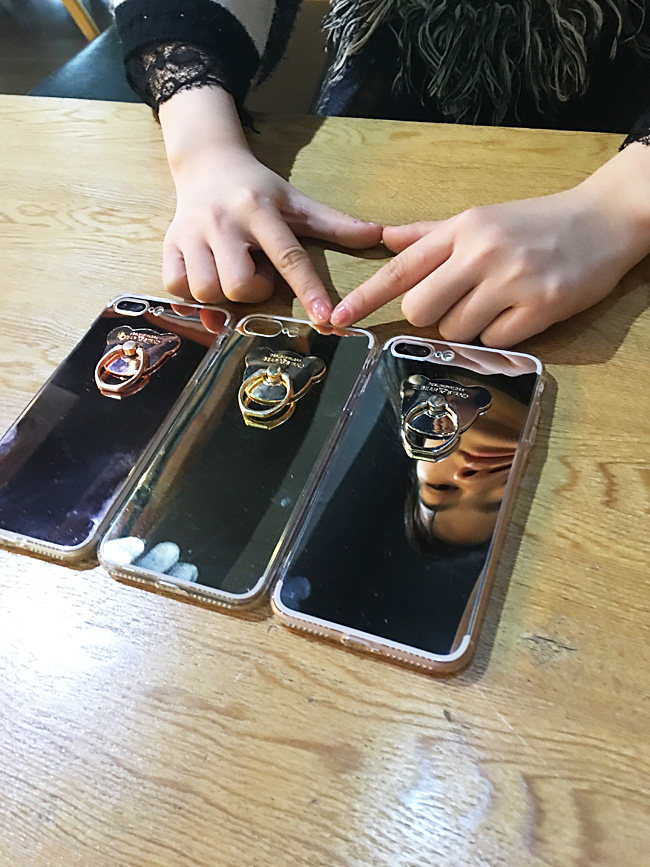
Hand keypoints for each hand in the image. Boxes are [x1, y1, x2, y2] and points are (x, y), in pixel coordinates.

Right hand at [159, 88, 380, 323]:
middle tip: (256, 271)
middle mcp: (222, 221)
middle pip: (237, 284)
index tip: (324, 318)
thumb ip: (334, 223)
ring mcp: (190, 233)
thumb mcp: (296, 200)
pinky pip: (176, 288)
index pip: (288, 256)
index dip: (308, 290)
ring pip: (205, 290)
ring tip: (232, 270)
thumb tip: (378, 236)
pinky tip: (206, 277)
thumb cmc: (257, 188)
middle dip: (252, 290)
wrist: (207, 162)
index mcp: (259, 209)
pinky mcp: (168, 244)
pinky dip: (191, 294)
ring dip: (222, 294)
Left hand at [331, 145, 649, 345]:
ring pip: (455, 330)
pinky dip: (501, 334)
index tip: (337, 317)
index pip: (400, 269)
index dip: (365, 297)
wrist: (603, 220)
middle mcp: (481, 252)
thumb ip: (430, 235)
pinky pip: (494, 341)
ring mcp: (511, 280)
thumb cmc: (535, 222)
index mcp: (461, 229)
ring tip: (497, 301)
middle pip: (419, 309)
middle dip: (429, 316)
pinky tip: (519, 310)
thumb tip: (383, 237)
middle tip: (456, 302)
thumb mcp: (480, 218)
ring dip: (469, 326)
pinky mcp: (539, 307)